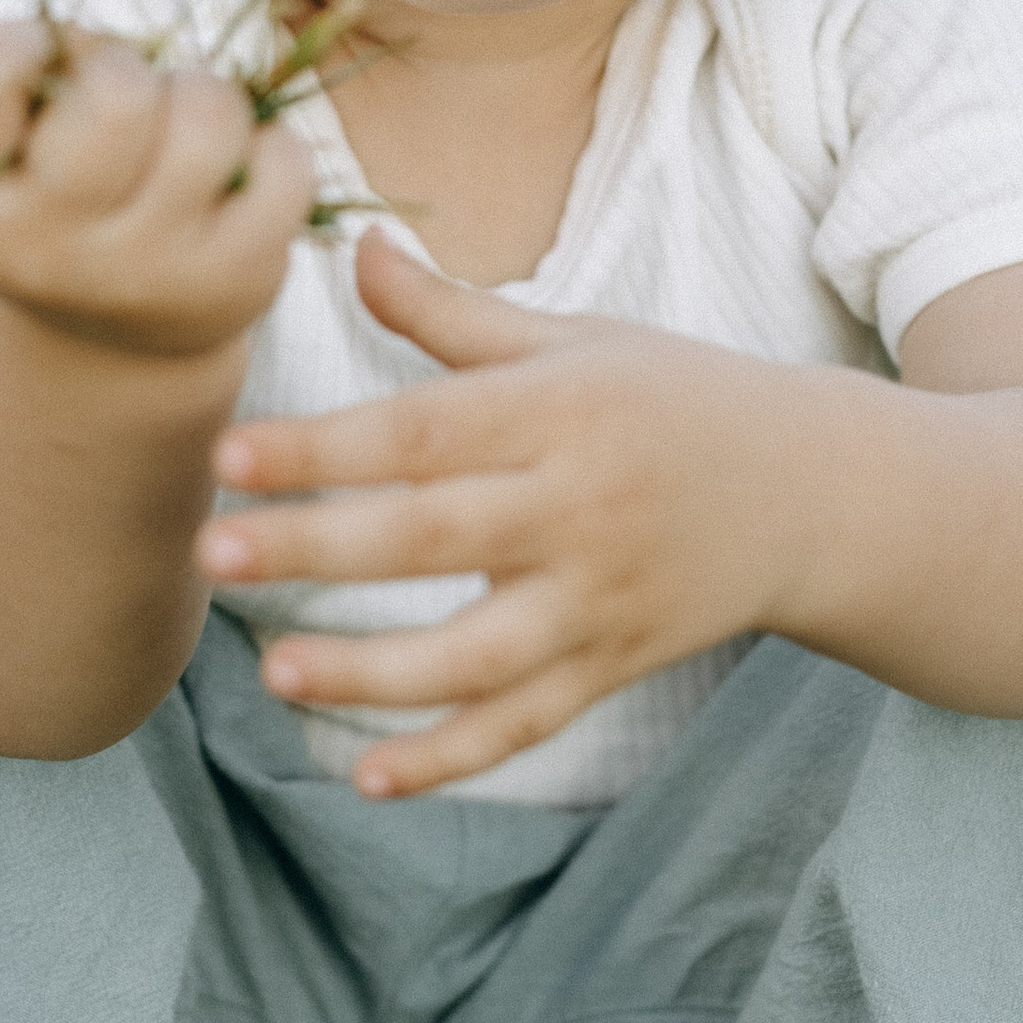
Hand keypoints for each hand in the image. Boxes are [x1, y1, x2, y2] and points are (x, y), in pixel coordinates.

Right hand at [0, 21, 318, 361]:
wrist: (107, 342)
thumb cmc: (53, 195)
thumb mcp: (6, 143)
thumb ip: (39, 68)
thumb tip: (123, 48)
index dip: (23, 39)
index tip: (38, 64)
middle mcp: (40, 253)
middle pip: (117, 95)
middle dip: (130, 68)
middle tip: (125, 100)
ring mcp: (142, 276)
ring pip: (208, 118)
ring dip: (205, 97)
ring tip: (182, 127)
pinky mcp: (232, 284)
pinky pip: (284, 164)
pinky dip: (271, 146)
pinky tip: (237, 172)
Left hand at [195, 229, 795, 793]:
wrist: (812, 491)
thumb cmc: (670, 398)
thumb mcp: (574, 340)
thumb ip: (453, 313)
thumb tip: (353, 245)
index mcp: (561, 411)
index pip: (424, 431)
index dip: (323, 447)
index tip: (228, 455)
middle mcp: (581, 509)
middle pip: (433, 537)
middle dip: (317, 549)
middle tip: (210, 554)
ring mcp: (599, 601)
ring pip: (477, 655)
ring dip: (372, 672)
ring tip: (276, 672)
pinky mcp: (613, 668)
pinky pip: (523, 725)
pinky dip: (449, 759)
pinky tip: (367, 777)